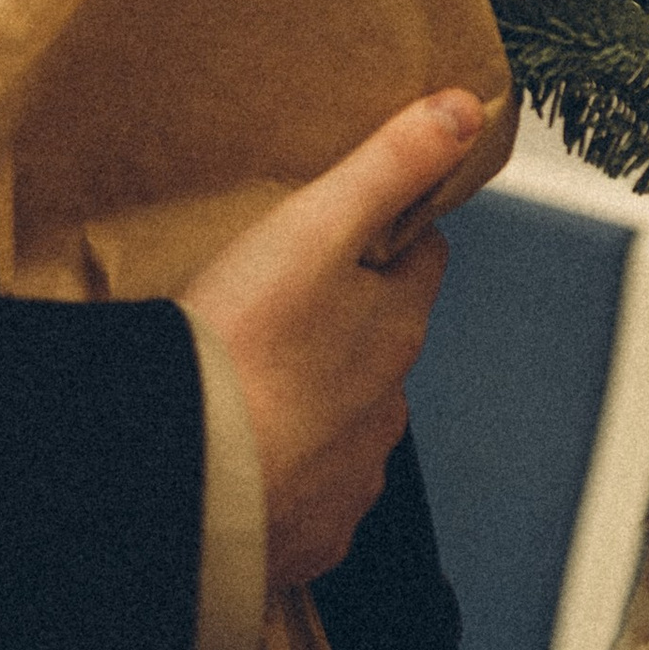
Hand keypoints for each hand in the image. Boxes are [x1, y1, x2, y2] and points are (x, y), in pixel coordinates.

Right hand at [184, 87, 482, 588]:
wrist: (187, 483)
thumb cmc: (242, 349)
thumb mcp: (315, 227)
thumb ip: (388, 165)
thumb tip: (461, 113)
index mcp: (397, 328)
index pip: (422, 258)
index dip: (392, 233)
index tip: (354, 224)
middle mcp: (389, 408)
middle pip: (383, 343)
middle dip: (348, 323)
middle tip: (280, 302)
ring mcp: (351, 479)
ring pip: (347, 421)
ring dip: (315, 401)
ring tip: (248, 379)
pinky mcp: (308, 536)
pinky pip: (308, 493)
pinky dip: (284, 472)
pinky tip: (239, 451)